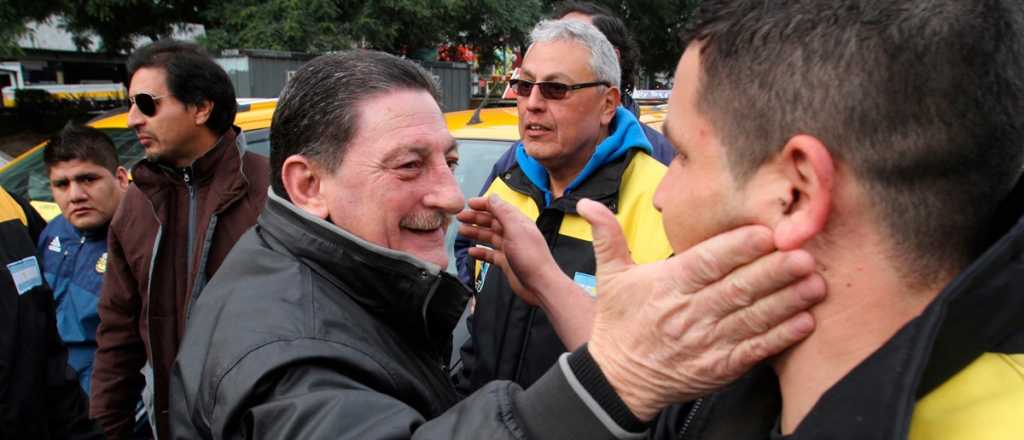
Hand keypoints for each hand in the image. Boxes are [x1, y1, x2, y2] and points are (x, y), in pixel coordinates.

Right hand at [457, 195, 562, 305]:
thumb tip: (492, 197)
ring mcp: (510, 248)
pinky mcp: (506, 262)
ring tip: (462, 231)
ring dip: (476, 233)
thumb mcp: (515, 230)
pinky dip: (480, 252)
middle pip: (492, 222)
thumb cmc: (531, 257)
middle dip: (476, 218)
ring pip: (489, 237)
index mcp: (518, 222)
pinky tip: (471, 252)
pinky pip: (490, 254)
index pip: (499, 208)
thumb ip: (503, 213)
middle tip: (461, 217)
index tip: (469, 203)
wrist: (539, 284)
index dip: (484, 204)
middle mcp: (514, 233)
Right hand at [580, 199, 825, 420]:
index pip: (705, 263)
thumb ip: (608, 237)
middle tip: (805, 255)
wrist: (618, 379)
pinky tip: (804, 321)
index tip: (766, 233)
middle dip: (774, 272)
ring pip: (751, 319)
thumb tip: (588, 203)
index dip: (737, 248)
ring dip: (786, 301)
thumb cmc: (619, 323)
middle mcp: (687, 315)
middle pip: (736, 290)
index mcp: (665, 287)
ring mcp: (705, 344)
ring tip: (815, 283)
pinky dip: (781, 337)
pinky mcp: (719, 369)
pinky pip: (754, 350)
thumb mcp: (610, 278)